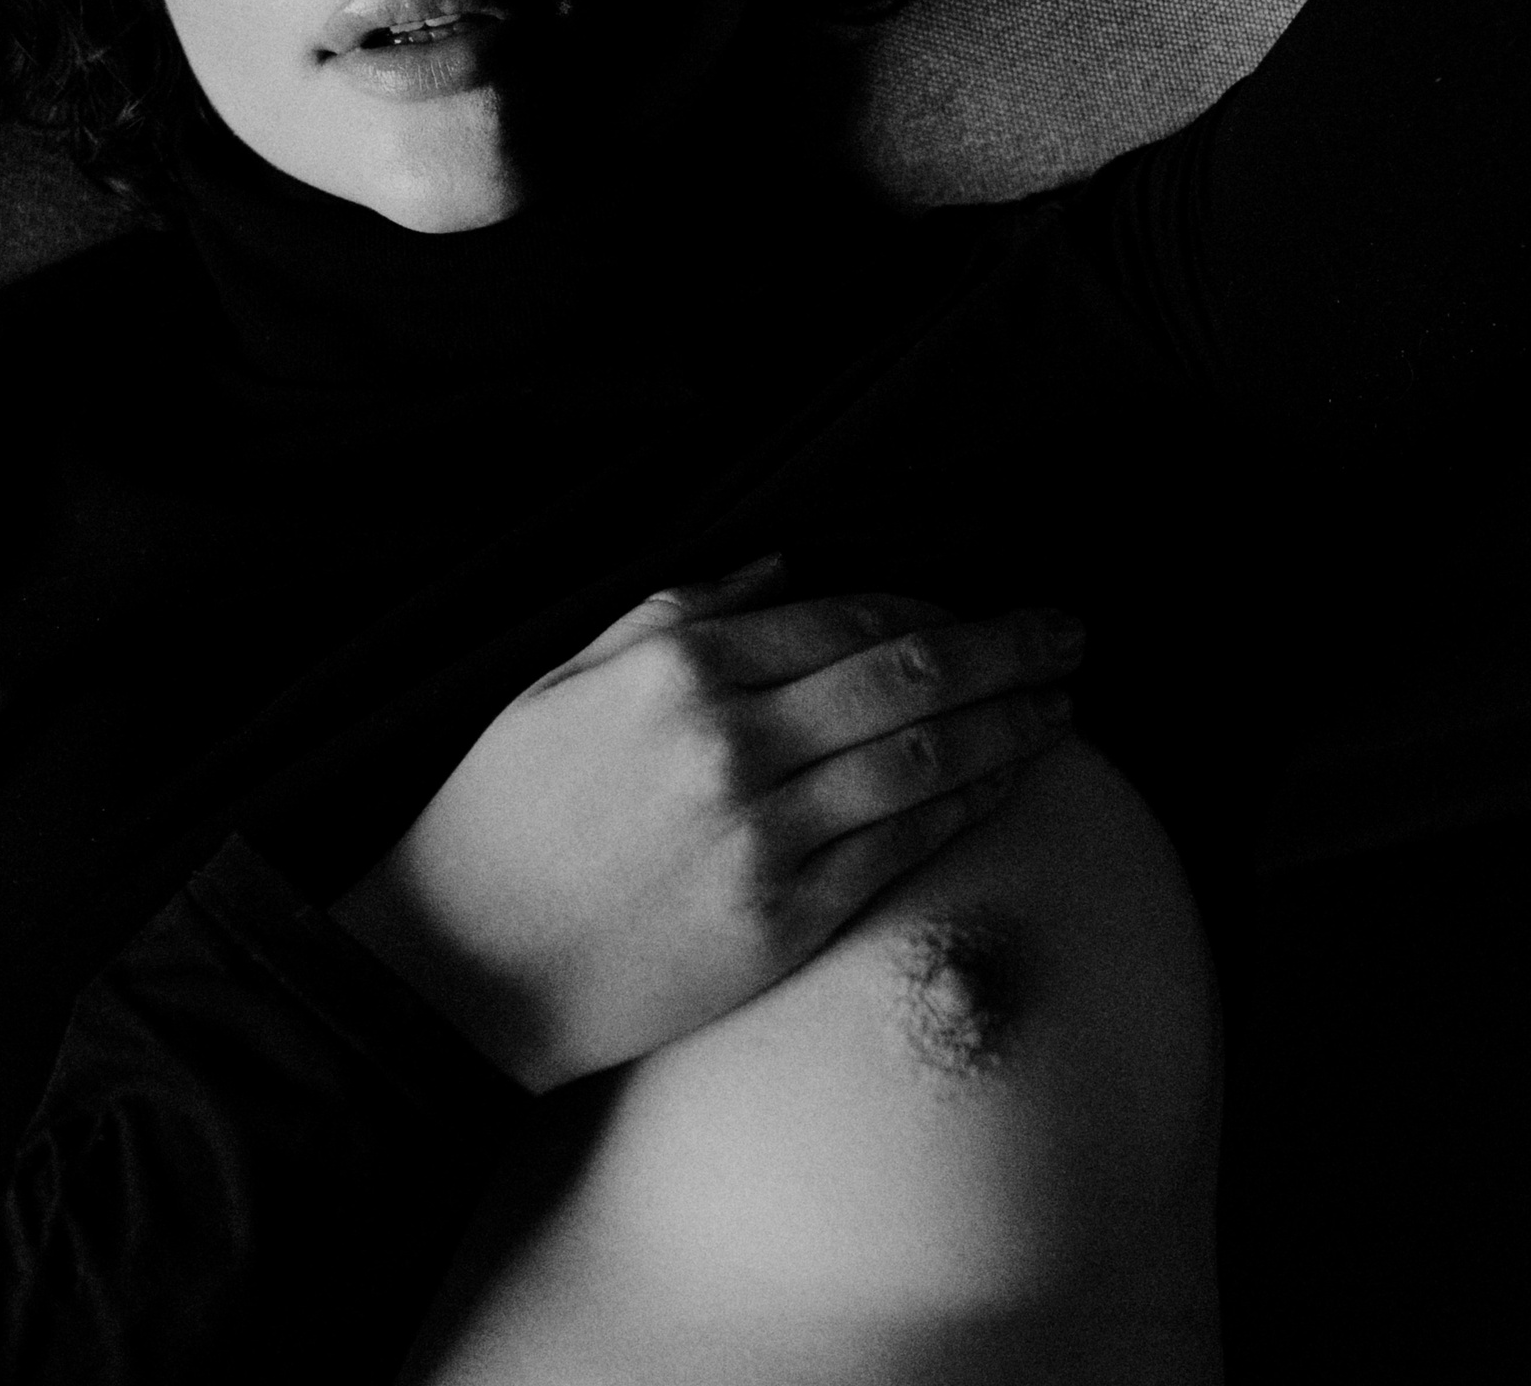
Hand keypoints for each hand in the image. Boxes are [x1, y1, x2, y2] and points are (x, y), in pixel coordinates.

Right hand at [333, 557, 1080, 1089]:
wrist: (461, 967)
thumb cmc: (505, 810)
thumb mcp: (565, 676)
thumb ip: (676, 609)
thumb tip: (778, 562)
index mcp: (681, 668)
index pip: (846, 615)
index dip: (928, 606)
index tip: (975, 607)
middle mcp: (734, 742)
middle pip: (910, 676)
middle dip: (1007, 647)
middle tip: (1069, 632)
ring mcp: (763, 837)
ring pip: (925, 760)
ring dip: (1011, 725)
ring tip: (1064, 705)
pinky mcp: (780, 923)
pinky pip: (900, 851)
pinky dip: (963, 806)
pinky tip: (1003, 782)